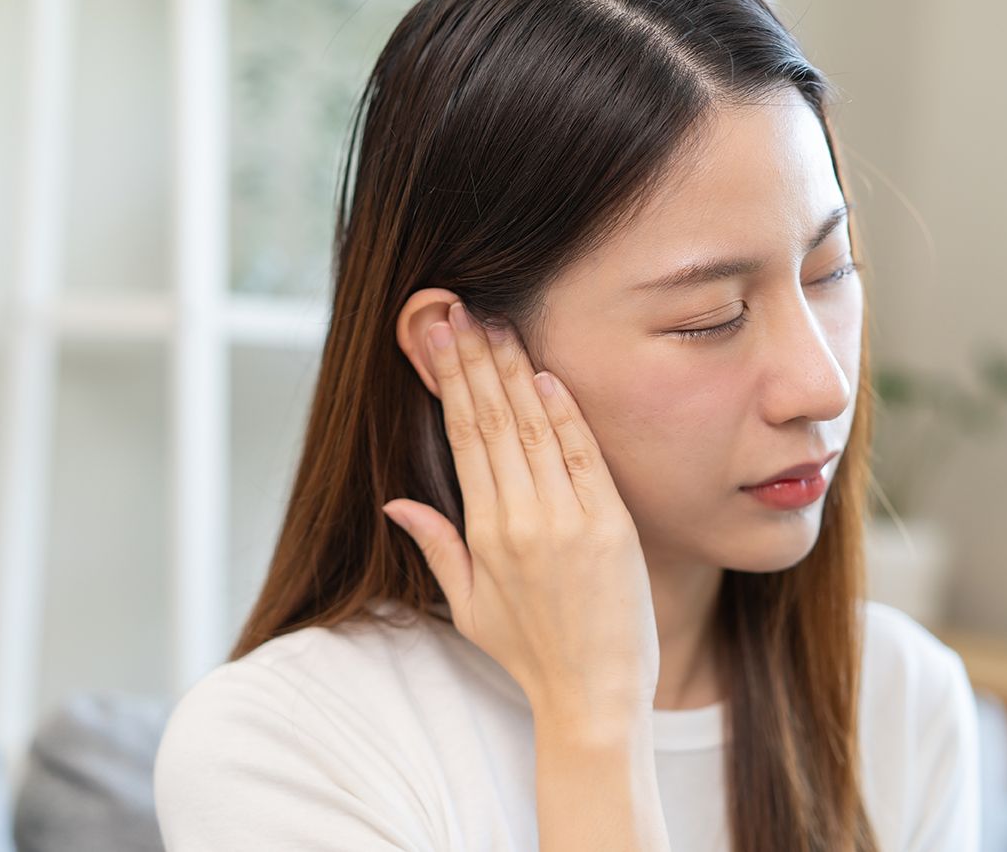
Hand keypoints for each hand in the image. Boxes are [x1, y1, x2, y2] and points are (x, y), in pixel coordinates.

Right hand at [384, 301, 659, 723]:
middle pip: (493, 421)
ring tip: (499, 325)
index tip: (440, 337)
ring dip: (515, 372)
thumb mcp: (469, 606)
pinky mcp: (611, 526)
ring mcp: (568, 520)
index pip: (463, 438)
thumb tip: (395, 503)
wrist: (593, 697)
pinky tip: (547, 375)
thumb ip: (437, 546)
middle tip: (463, 309)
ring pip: (533, 428)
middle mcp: (521, 520)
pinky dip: (565, 413)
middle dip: (476, 360)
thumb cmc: (531, 654)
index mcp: (483, 535)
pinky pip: (583, 456)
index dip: (451, 382)